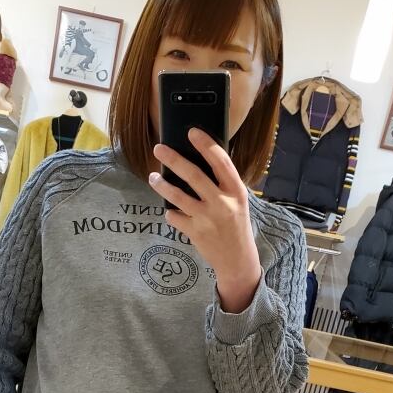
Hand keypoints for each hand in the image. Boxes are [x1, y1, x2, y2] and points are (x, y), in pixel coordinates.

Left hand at [150, 129, 261, 312]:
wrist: (238, 261)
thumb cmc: (236, 227)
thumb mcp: (238, 203)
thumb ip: (222, 185)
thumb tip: (199, 163)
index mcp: (236, 191)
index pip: (220, 161)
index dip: (205, 144)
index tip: (192, 132)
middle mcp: (222, 203)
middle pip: (193, 175)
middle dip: (173, 159)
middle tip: (159, 148)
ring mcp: (207, 218)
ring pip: (177, 196)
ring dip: (161, 185)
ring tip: (153, 177)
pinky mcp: (195, 233)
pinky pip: (174, 217)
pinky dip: (170, 213)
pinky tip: (171, 212)